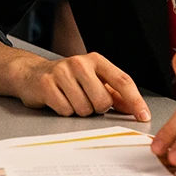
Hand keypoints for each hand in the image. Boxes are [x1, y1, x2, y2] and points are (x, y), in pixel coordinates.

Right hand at [12, 52, 150, 120]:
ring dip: (80, 111)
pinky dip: (65, 112)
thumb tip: (132, 107)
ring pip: (84, 109)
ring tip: (71, 99)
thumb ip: (113, 92)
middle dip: (97, 108)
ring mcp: (63, 72)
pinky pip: (66, 111)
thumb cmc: (69, 78)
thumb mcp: (93, 79)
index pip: (123, 81)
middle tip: (87, 100)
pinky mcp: (47, 84)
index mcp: (97, 60)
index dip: (135, 100)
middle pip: (103, 101)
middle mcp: (81, 63)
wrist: (33, 74)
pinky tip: (60, 101)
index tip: (143, 116)